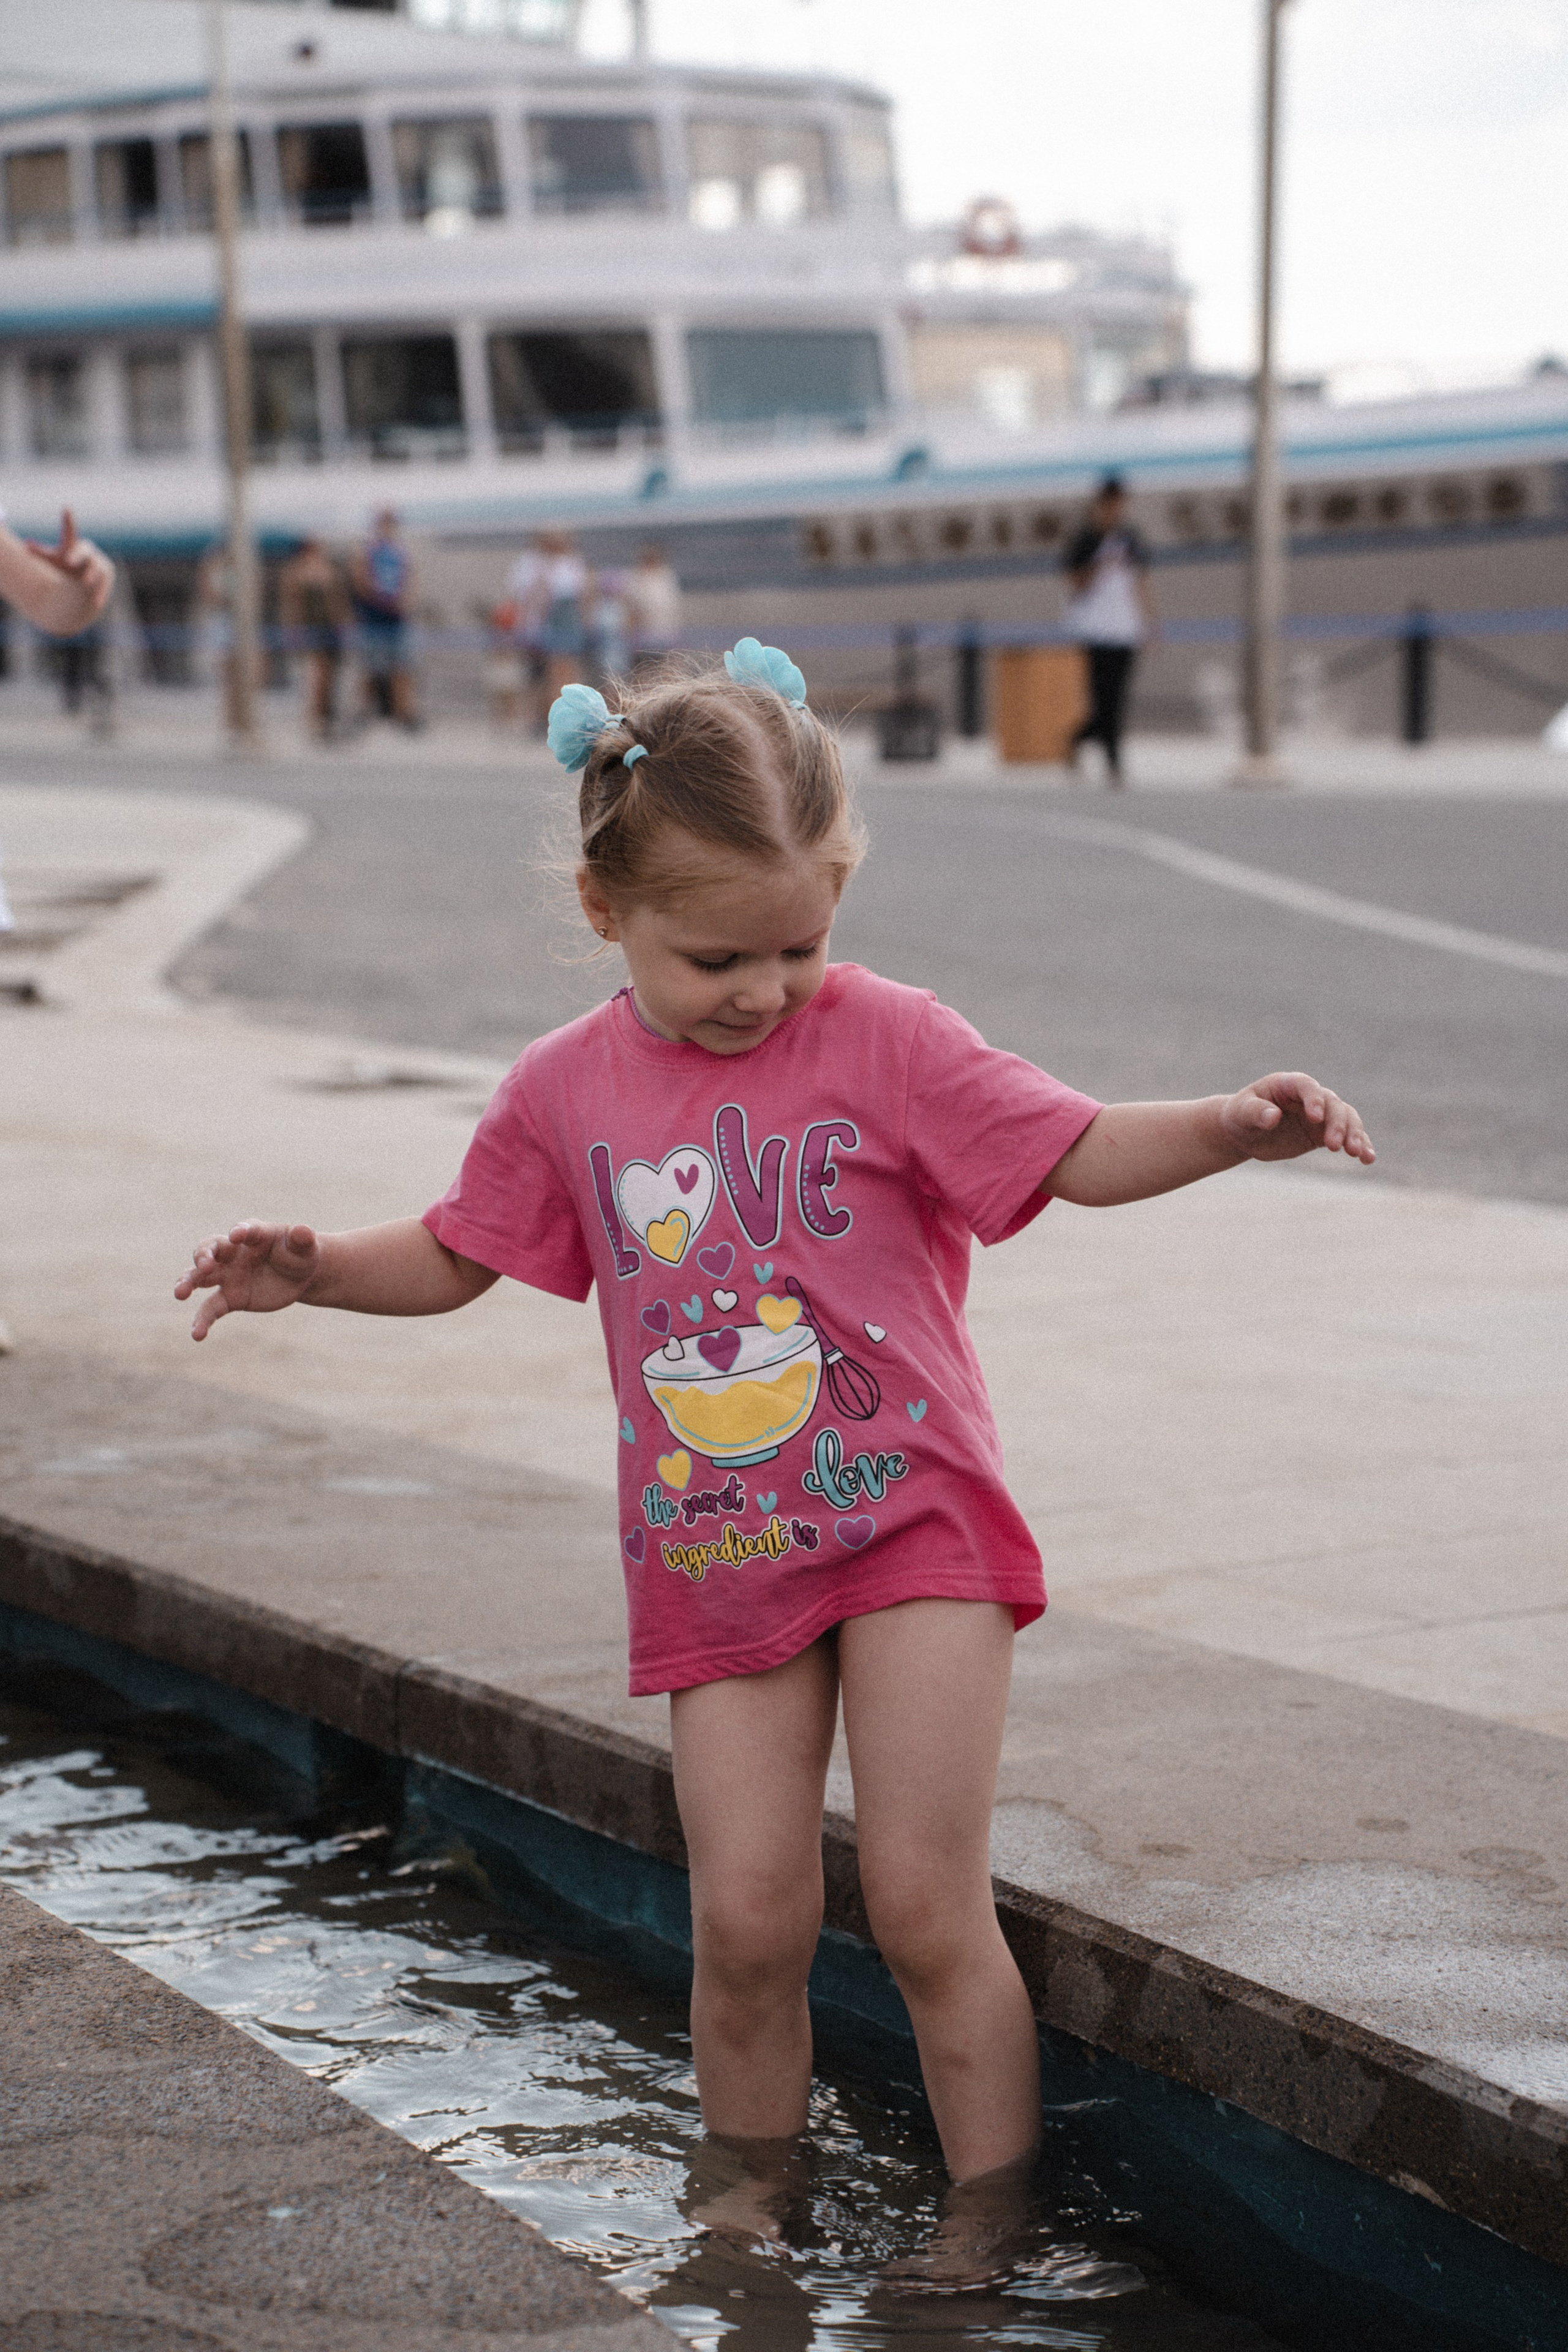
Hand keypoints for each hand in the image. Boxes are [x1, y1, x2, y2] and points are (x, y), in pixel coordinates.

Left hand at [24, 510, 114, 630]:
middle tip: (69, 562)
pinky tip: (95, 602)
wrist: (86, 579)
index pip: (70, 531)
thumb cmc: (67, 566)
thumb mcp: (54, 560)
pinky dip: (99, 592)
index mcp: (74, 545)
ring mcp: (100, 563)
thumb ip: (41, 553)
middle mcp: (88, 552)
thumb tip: (26, 545)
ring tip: (85, 582)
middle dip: (78, 556)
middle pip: (85, 552)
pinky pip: (104, 584)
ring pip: (97, 568)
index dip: (68, 520)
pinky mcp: (107, 576)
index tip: (66, 508)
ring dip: (91, 575)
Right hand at [175, 1221, 320, 1340]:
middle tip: (204, 1265)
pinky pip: (211, 1308)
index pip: (244, 1230)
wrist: (298, 1277)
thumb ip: (303, 1239)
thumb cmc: (300, 1254)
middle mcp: (233, 1252)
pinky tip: (197, 1335)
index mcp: (253, 1234)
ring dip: (187, 1282)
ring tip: (179, 1293)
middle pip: (210, 1249)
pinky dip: (202, 1320)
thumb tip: (303, 1230)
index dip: (241, 1231)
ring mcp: (228, 1275)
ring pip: (200, 1277)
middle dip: (204, 1255)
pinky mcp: (230, 1297)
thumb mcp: (306, 1247)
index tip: (237, 1235)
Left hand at [1219, 1072, 1374, 1165]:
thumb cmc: (1240, 1115)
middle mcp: (1309, 1096)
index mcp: (1288, 1084)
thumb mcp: (1241, 1113)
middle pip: (1332, 1104)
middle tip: (1334, 1146)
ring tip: (1357, 1154)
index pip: (1307, 1086)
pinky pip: (1347, 1136)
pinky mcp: (1323, 1133)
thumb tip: (1272, 1116)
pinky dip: (1361, 1145)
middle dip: (1337, 1124)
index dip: (1314, 1099)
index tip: (1315, 1118)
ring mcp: (1320, 1114)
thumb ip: (1255, 1112)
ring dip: (1354, 1134)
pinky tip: (1368, 1160)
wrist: (1244, 1131)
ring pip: (1346, 1118)